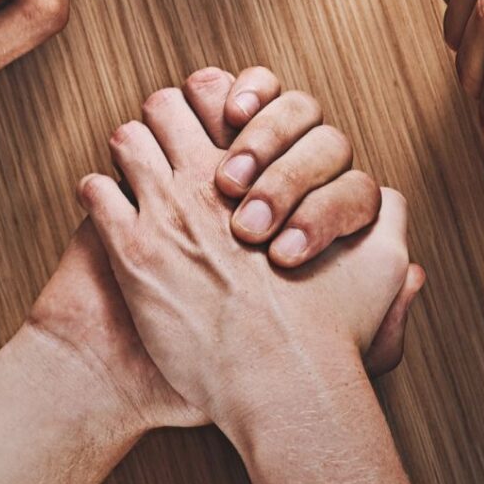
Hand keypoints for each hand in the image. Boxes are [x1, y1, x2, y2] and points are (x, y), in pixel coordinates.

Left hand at [79, 81, 421, 433]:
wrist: (285, 387)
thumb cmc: (332, 332)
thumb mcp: (381, 266)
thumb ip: (385, 221)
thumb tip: (387, 200)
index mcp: (266, 172)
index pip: (224, 96)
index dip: (213, 104)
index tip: (211, 127)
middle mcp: (212, 182)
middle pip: (164, 105)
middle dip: (163, 121)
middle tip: (165, 148)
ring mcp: (167, 214)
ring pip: (126, 141)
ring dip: (130, 155)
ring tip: (136, 179)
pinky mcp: (132, 255)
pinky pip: (96, 192)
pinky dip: (100, 196)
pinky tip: (112, 217)